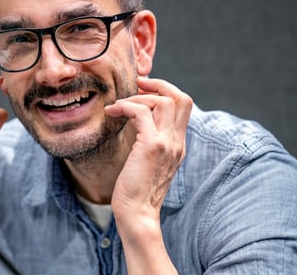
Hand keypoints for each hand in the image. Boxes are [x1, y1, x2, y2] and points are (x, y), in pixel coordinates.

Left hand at [104, 77, 191, 273]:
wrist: (136, 213)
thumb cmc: (136, 189)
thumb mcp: (148, 160)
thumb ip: (149, 140)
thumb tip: (135, 120)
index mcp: (178, 144)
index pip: (184, 105)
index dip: (166, 90)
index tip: (144, 90)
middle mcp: (177, 141)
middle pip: (182, 98)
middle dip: (158, 84)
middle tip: (137, 86)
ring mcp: (167, 143)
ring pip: (163, 101)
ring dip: (137, 97)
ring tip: (118, 106)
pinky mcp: (151, 146)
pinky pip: (140, 112)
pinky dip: (124, 106)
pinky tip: (112, 113)